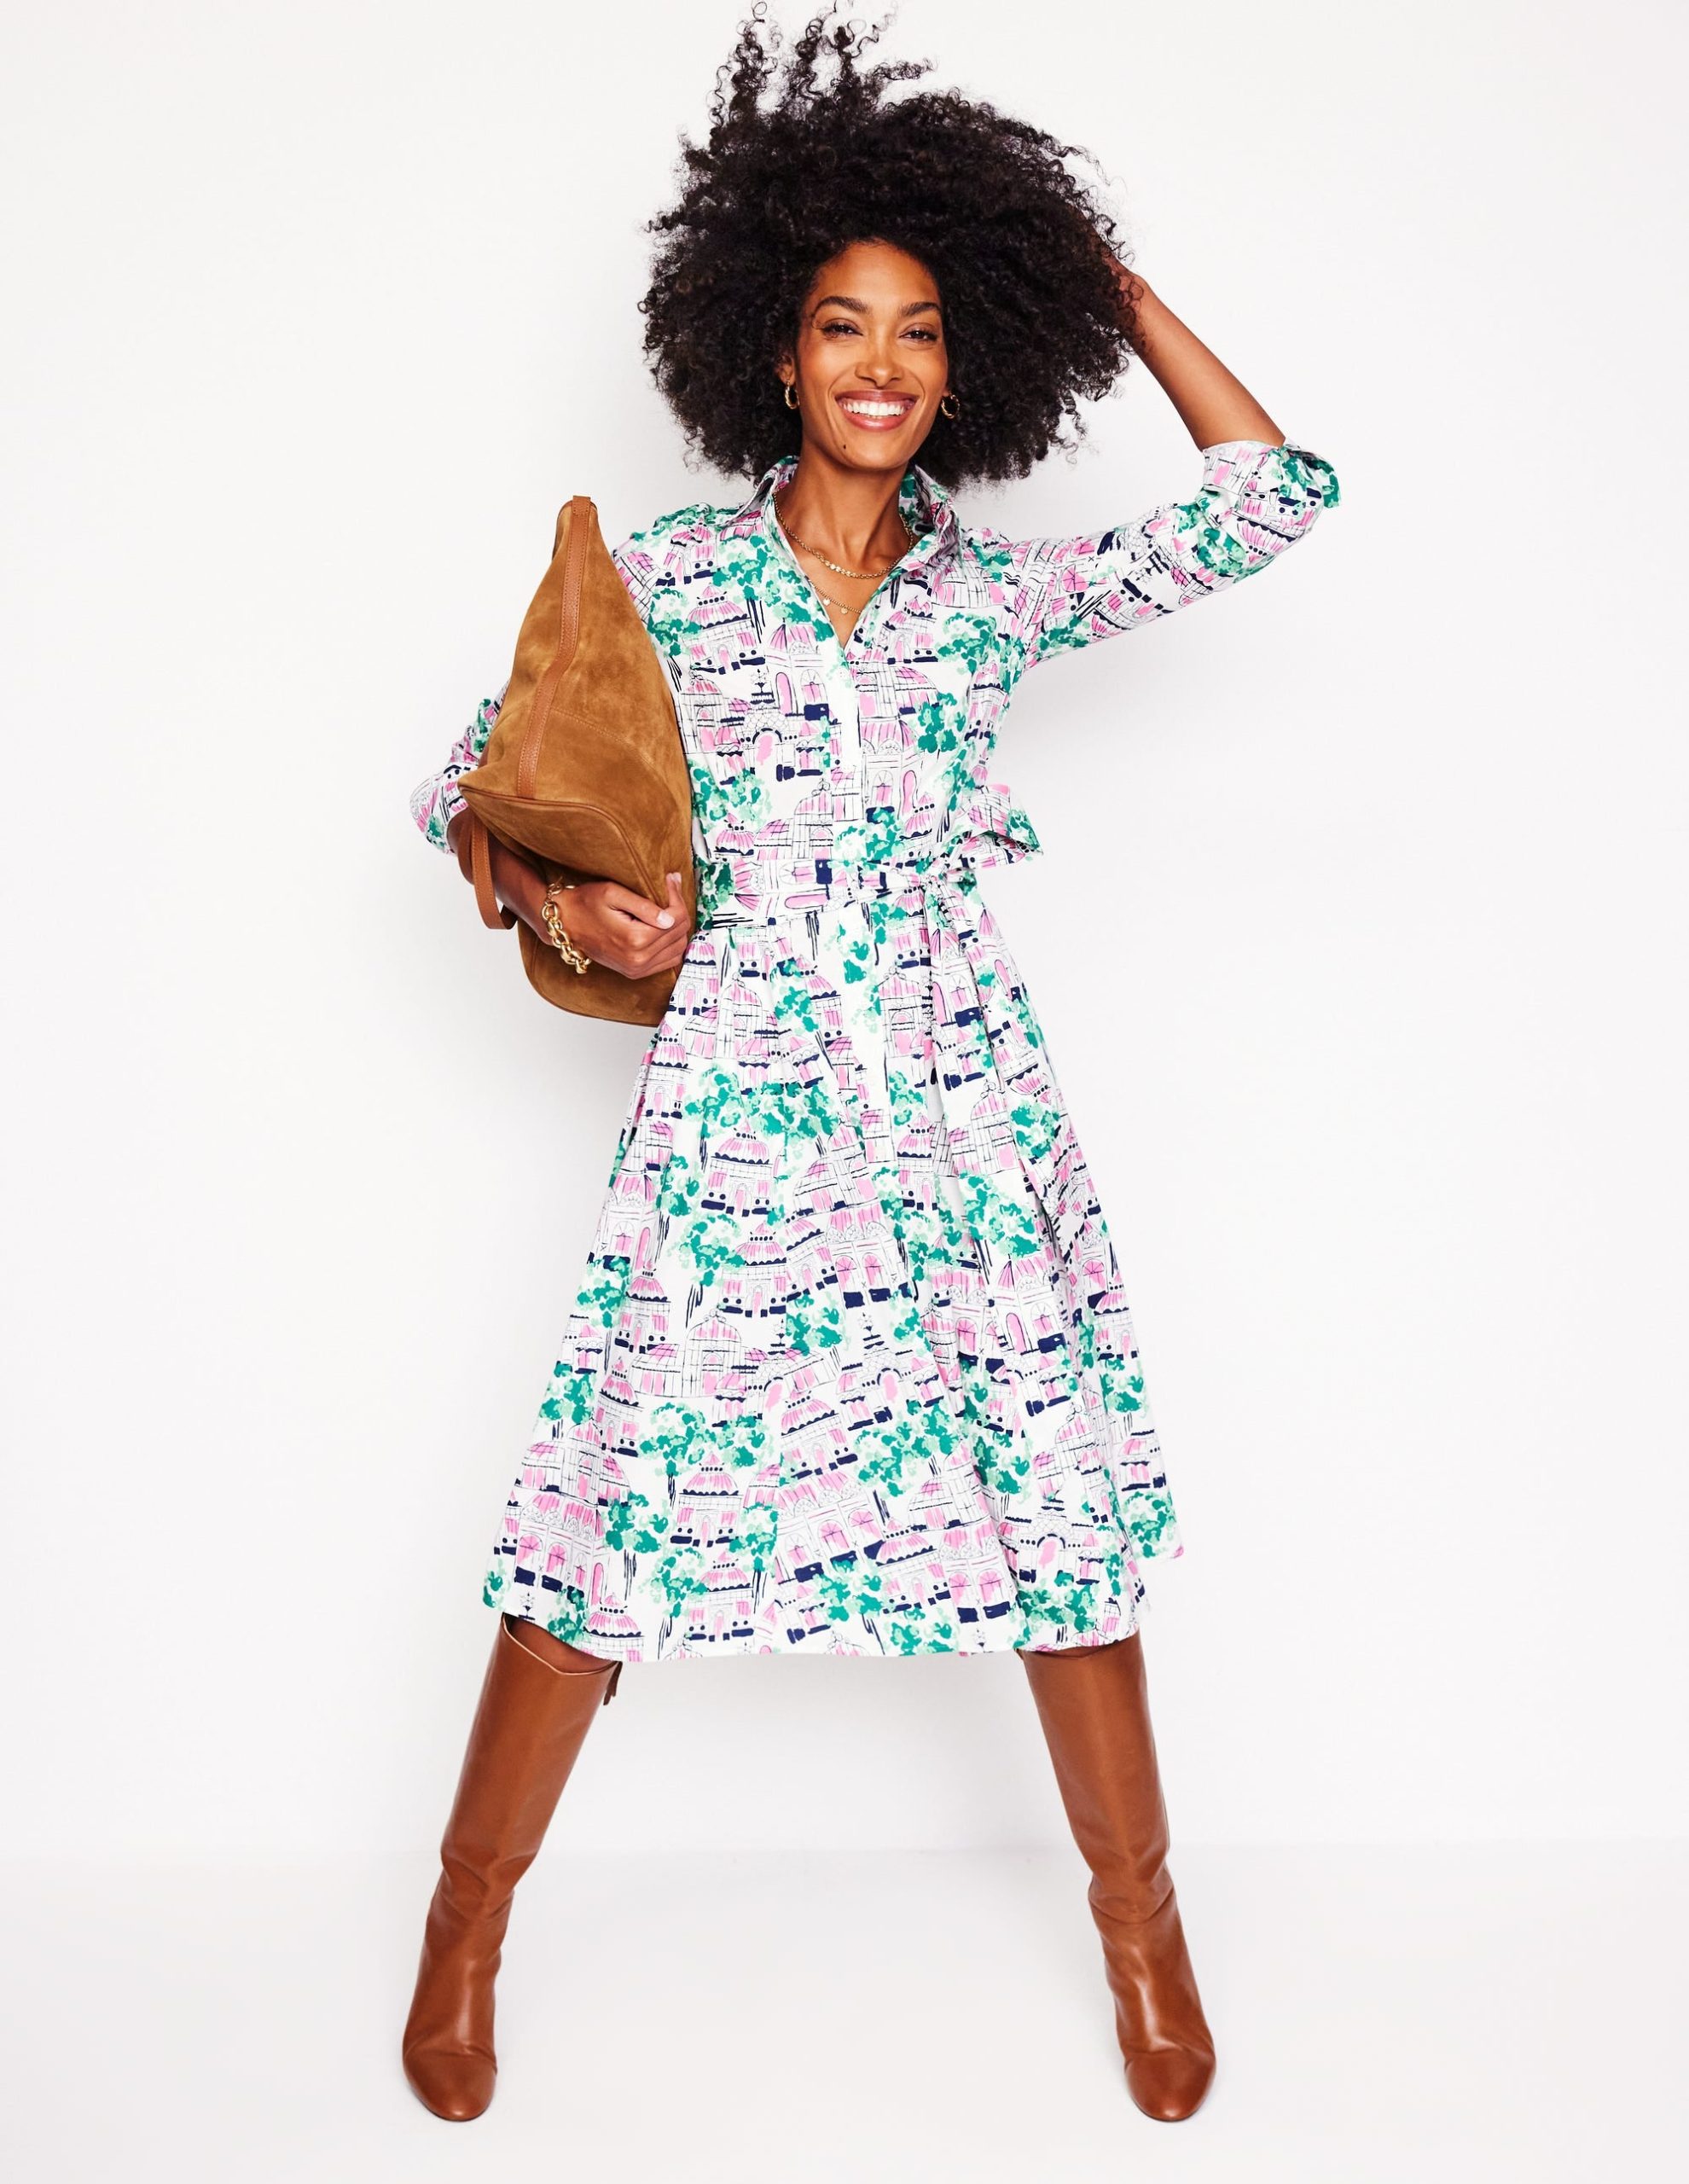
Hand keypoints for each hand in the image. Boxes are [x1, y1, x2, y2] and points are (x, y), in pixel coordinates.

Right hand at [553, 872, 691, 980]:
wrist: (565, 924)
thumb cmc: (585, 904)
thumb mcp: (612, 894)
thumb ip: (644, 905)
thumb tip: (671, 916)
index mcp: (635, 940)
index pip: (676, 919)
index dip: (676, 896)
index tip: (669, 882)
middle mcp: (638, 959)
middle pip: (680, 933)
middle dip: (678, 910)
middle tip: (668, 891)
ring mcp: (637, 969)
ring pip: (678, 948)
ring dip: (677, 928)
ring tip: (665, 909)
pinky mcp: (636, 972)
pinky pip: (668, 961)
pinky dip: (671, 944)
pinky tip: (661, 928)